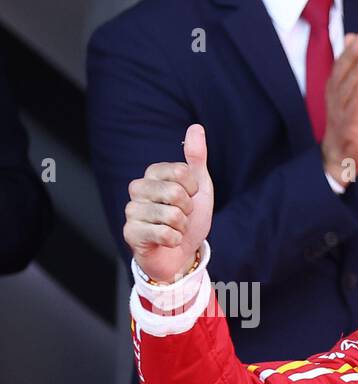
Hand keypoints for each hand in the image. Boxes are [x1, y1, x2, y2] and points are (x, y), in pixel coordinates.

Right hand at [124, 123, 213, 282]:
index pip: (182, 172)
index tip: (189, 198)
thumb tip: (196, 127)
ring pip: (171, 215)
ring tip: (174, 229)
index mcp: (152, 174)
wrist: (181, 253)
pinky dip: (175, 240)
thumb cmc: (189, 219)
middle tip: (182, 217)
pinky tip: (167, 241)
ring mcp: (132, 210)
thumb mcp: (199, 187)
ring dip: (182, 227)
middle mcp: (137, 188)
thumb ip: (196, 158)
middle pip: (175, 192)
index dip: (193, 189)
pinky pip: (164, 233)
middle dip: (188, 210)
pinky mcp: (131, 233)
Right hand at [321, 33, 357, 186]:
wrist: (340, 160)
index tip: (356, 37)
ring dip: (356, 75)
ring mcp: (340, 117)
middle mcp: (335, 102)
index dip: (346, 52)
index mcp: (335, 92)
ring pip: (346, 93)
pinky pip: (352, 114)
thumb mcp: (350, 95)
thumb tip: (351, 39)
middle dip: (351, 58)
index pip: (339, 68)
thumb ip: (351, 68)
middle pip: (341, 76)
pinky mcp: (349, 132)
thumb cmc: (347, 124)